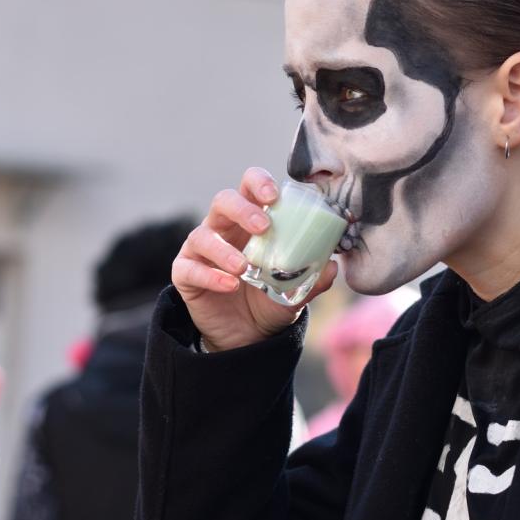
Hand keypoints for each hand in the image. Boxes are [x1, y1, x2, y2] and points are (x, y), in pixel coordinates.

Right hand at [172, 167, 337, 351]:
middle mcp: (223, 229)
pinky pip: (189, 268)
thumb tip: (334, 266)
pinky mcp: (185, 274)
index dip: (258, 182)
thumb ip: (312, 279)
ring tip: (244, 268)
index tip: (274, 195)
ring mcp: (201, 250)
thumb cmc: (269, 300)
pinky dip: (209, 275)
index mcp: (251, 221)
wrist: (246, 337)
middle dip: (242, 209)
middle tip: (263, 226)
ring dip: (224, 250)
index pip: (249, 187)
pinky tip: (230, 285)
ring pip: (201, 235)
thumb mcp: (295, 292)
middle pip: (223, 201)